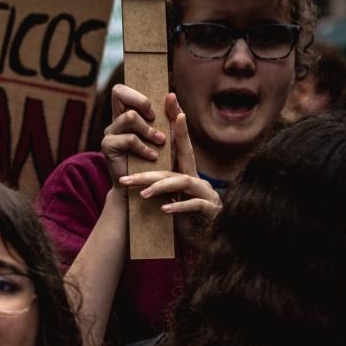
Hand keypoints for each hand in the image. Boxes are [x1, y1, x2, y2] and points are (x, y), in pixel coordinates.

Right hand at [101, 83, 166, 183]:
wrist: (146, 187)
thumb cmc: (158, 159)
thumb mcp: (168, 134)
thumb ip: (170, 115)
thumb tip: (171, 95)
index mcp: (126, 114)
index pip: (122, 90)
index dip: (137, 93)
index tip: (153, 110)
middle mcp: (115, 120)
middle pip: (118, 92)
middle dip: (140, 101)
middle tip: (153, 117)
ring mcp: (110, 132)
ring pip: (129, 116)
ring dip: (149, 129)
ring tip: (160, 141)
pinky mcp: (107, 146)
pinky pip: (129, 138)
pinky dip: (144, 147)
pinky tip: (152, 156)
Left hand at [117, 97, 220, 245]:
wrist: (217, 241)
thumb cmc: (192, 218)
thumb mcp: (176, 200)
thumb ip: (164, 186)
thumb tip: (141, 177)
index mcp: (190, 175)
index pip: (182, 147)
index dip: (178, 126)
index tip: (172, 105)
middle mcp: (199, 181)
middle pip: (179, 160)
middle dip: (157, 153)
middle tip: (128, 168)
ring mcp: (206, 194)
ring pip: (182, 183)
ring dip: (161, 186)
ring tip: (142, 193)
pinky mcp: (210, 211)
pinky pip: (194, 205)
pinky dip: (179, 206)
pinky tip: (164, 208)